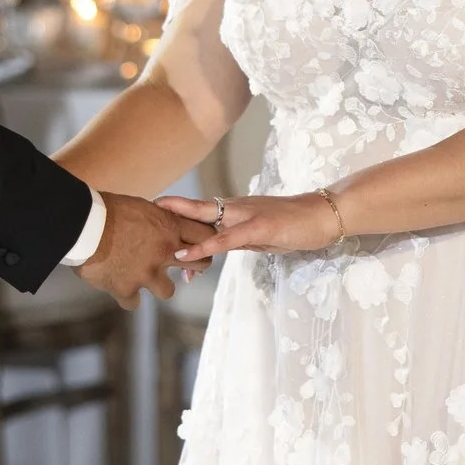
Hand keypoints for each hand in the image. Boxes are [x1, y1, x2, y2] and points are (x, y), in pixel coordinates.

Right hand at [75, 192, 216, 307]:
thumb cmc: (108, 210)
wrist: (82, 226)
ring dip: (157, 285)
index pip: (205, 234)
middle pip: (200, 263)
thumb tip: (167, 223)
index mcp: (169, 226)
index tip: (198, 244)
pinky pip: (134, 302)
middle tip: (183, 266)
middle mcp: (164, 252)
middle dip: (194, 266)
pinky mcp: (126, 289)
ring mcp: (146, 273)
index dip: (204, 240)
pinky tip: (120, 285)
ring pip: (168, 291)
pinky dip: (127, 295)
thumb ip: (159, 220)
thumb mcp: (141, 207)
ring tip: (144, 276)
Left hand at [157, 192, 343, 263]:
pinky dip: (205, 246)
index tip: (152, 215)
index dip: (176, 212)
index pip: (201, 210)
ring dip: (178, 228)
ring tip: (151, 233)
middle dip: (167, 211)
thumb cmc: (296, 226)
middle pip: (195, 208)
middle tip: (139, 212)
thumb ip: (238, 240)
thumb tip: (218, 252)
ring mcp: (247, 215)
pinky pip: (226, 239)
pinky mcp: (259, 227)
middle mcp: (237, 208)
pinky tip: (187, 255)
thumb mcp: (262, 234)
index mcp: (237, 210)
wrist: (325, 215)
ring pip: (205, 220)